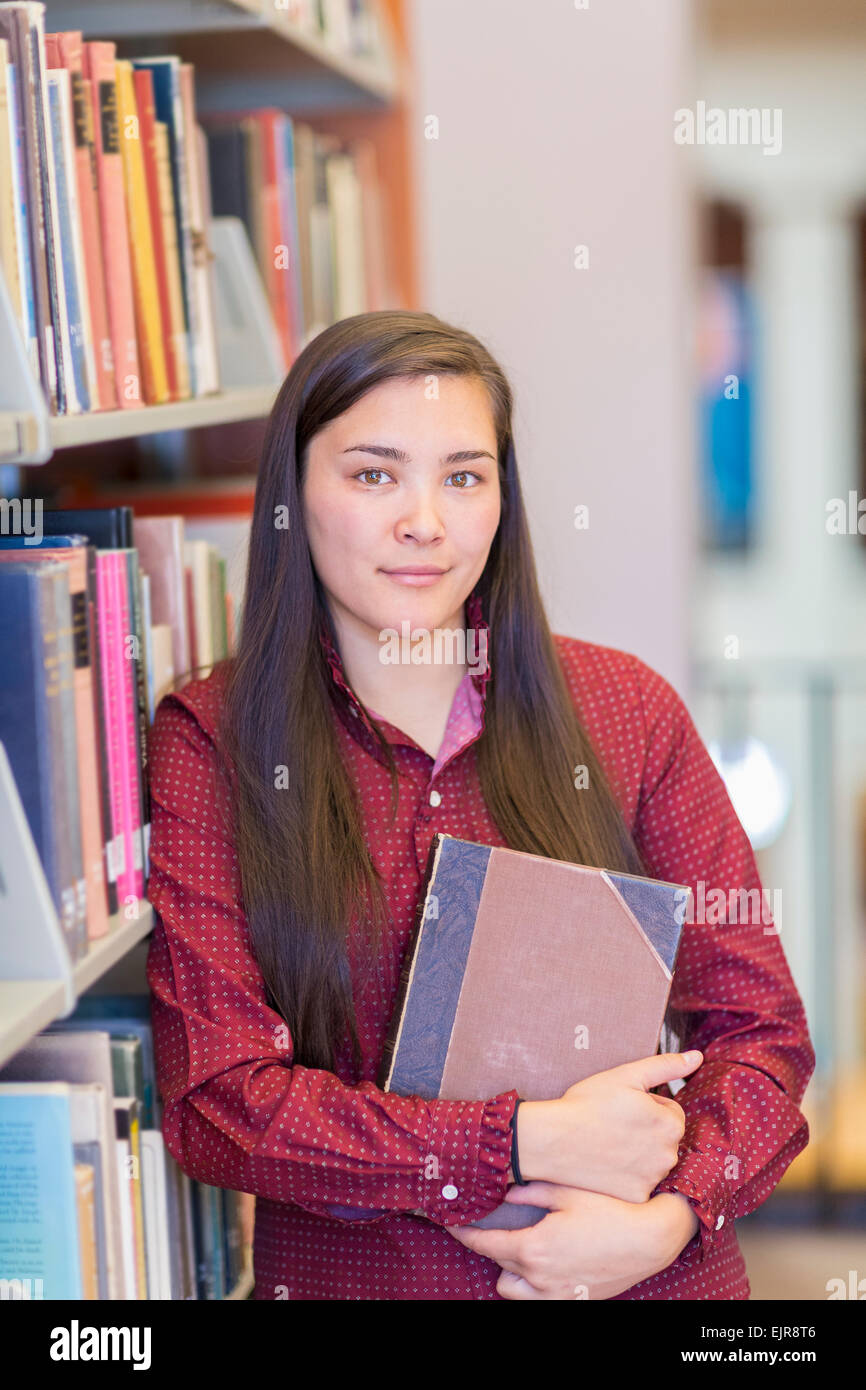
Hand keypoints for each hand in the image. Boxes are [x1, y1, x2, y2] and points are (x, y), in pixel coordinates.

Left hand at [447, 1184, 699, 1299]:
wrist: (650, 1240)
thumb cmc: (610, 1210)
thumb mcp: (567, 1191)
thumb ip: (531, 1191)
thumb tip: (507, 1190)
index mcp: (534, 1247)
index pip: (485, 1243)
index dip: (464, 1233)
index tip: (452, 1222)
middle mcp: (540, 1277)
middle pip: (497, 1264)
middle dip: (488, 1245)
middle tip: (487, 1226)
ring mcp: (557, 1293)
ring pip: (512, 1290)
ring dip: (508, 1271)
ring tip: (516, 1248)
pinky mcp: (574, 1300)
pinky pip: (538, 1300)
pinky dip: (531, 1286)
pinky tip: (540, 1266)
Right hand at [515, 1050, 702, 1201]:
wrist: (554, 1140)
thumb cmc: (587, 1104)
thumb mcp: (627, 1075)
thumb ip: (666, 1065)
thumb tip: (697, 1057)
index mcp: (670, 1123)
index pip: (671, 1111)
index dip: (647, 1105)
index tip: (623, 1107)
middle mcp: (669, 1155)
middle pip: (665, 1137)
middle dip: (647, 1130)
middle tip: (614, 1124)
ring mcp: (653, 1179)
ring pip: (654, 1160)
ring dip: (639, 1153)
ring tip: (609, 1143)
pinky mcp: (637, 1197)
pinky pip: (640, 1183)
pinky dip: (628, 1176)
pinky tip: (608, 1164)